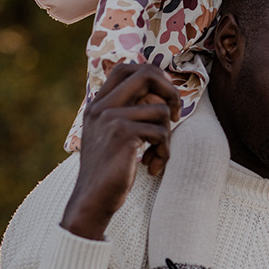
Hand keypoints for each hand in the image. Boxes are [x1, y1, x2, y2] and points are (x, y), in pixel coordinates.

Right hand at [61, 63, 180, 239]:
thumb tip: (162, 95)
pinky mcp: (123, 134)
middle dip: (170, 90)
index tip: (163, 96)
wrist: (92, 200)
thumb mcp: (111, 135)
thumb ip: (127, 113)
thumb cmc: (109, 170)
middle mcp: (102, 106)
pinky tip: (152, 166)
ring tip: (156, 155)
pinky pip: (161, 133)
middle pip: (146, 73)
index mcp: (98, 104)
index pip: (125, 68)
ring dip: (166, 136)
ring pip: (161, 110)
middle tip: (175, 115)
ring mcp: (111, 118)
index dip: (152, 75)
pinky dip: (164, 152)